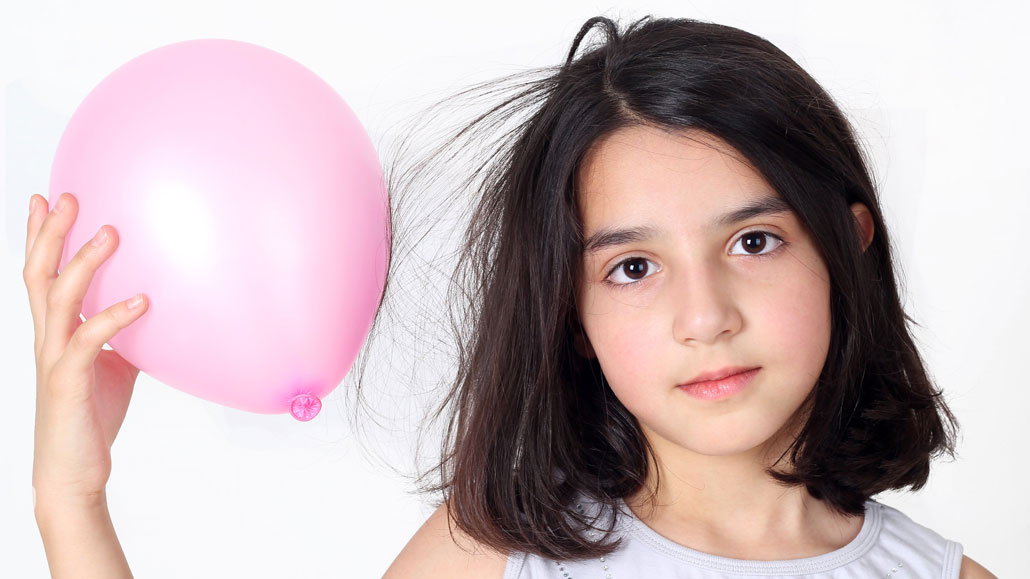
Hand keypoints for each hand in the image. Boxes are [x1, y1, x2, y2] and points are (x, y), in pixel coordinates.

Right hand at [24, 192, 149, 506]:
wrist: (74, 472)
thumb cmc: (91, 417)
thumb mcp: (114, 366)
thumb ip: (122, 336)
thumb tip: (151, 310)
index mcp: (55, 332)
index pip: (42, 274)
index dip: (40, 236)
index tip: (46, 197)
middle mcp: (47, 339)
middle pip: (39, 274)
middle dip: (50, 232)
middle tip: (67, 195)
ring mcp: (54, 358)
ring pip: (58, 298)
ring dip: (84, 262)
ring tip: (111, 232)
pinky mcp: (68, 382)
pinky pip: (89, 340)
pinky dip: (115, 316)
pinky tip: (142, 300)